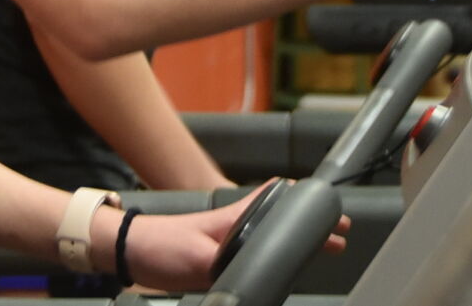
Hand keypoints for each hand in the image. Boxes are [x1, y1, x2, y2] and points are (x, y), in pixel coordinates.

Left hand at [119, 182, 349, 291]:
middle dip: (313, 225)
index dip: (307, 200)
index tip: (333, 211)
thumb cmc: (160, 246)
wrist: (131, 253)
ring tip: (326, 249)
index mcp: (236, 218)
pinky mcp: (219, 257)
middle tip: (339, 236)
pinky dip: (277, 254)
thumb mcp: (195, 259)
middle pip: (283, 218)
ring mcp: (229, 240)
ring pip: (273, 235)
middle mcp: (236, 225)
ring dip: (298, 240)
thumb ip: (224, 264)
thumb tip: (251, 274)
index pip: (278, 196)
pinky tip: (285, 266)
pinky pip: (258, 253)